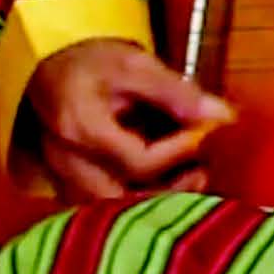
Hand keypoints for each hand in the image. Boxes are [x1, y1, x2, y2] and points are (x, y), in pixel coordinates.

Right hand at [23, 38, 236, 204]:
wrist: (52, 69)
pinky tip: (164, 181)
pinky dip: (136, 200)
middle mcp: (67, 161)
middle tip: (201, 172)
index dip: (178, 152)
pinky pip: (104, 205)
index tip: (201, 133)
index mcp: (81, 127)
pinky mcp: (70, 184)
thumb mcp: (134, 65)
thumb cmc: (90, 64)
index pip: (138, 162)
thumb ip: (177, 92)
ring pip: (111, 209)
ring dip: (154, 201)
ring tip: (190, 176)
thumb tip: (221, 115)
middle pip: (120, 201)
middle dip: (167, 193)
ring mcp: (64, 177)